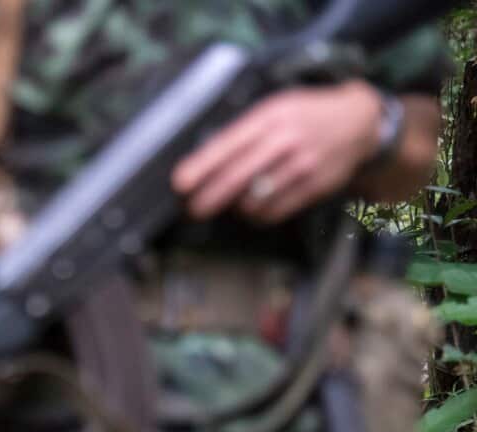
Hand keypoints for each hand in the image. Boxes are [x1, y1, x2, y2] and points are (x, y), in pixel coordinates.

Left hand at [172, 80, 380, 223]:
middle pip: (236, 177)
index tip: (180, 184)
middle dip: (208, 198)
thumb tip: (204, 161)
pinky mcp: (316, 186)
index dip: (200, 167)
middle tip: (192, 209)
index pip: (227, 145)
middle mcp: (285, 140)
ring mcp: (303, 165)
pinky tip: (251, 209)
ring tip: (228, 204)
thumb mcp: (273, 108)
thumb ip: (243, 132)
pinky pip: (276, 211)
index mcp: (269, 117)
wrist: (359, 120)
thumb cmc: (305, 114)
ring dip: (234, 207)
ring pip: (255, 199)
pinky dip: (257, 215)